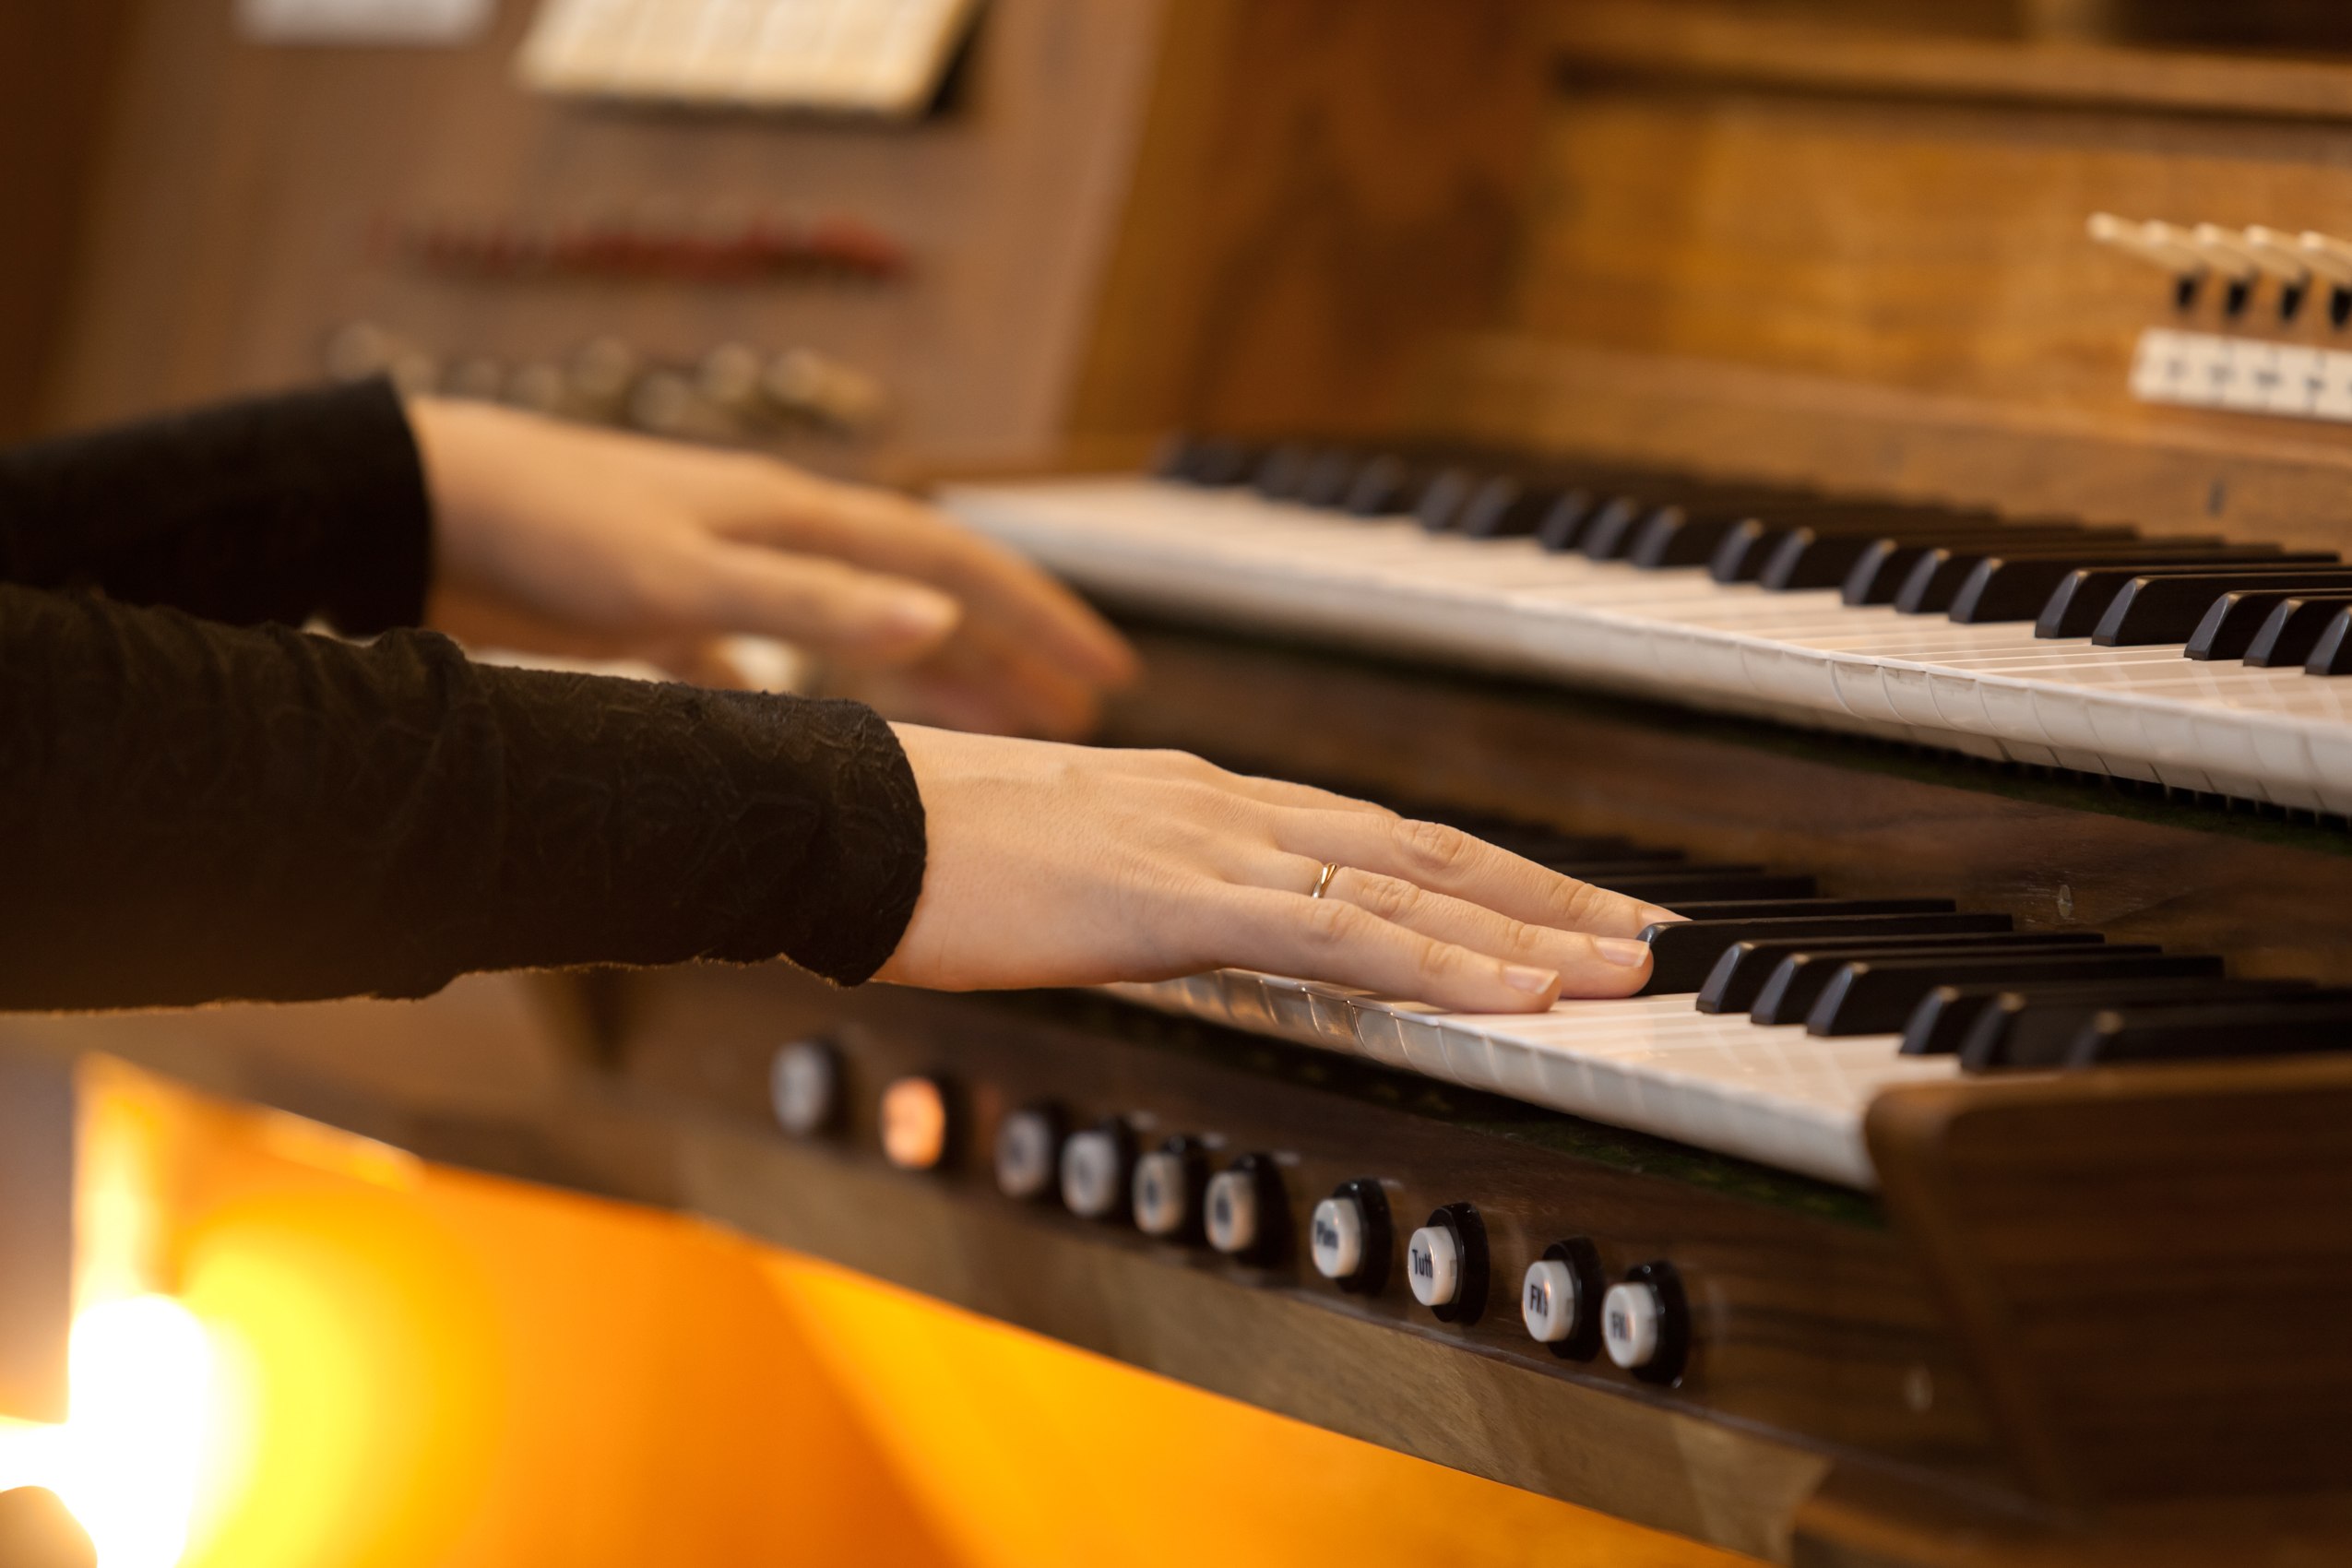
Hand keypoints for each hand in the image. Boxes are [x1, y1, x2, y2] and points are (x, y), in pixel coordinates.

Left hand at [404, 398, 1136, 737]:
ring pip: (865, 631)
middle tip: (1086, 712)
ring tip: (1000, 726)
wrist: (424, 505)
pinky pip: (785, 661)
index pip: (954, 569)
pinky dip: (829, 697)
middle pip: (926, 599)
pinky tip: (838, 738)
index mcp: (801, 521)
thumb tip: (938, 632)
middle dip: (1010, 654)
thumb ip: (812, 608)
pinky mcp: (673, 611)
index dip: (1038, 620)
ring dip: (935, 677)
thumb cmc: (549, 531)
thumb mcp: (686, 579)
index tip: (1108, 671)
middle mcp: (781, 539)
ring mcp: (731, 572)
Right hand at [876, 727, 1674, 1010]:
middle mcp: (1228, 805)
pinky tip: (1515, 989)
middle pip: (1423, 848)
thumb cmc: (922, 852)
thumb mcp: (1058, 878)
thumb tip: (1178, 935)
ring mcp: (1209, 838)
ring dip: (1527, 929)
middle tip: (1643, 933)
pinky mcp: (1179, 890)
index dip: (1478, 876)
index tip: (1557, 911)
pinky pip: (1339, 929)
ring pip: (1407, 884)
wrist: (839, 816)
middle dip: (1543, 895)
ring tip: (1624, 966)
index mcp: (1201, 802)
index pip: (1373, 838)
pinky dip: (1439, 958)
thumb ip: (1140, 898)